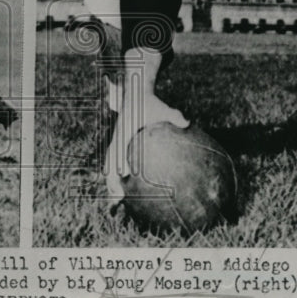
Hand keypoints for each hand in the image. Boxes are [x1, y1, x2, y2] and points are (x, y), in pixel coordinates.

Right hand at [104, 47, 188, 207]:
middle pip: (110, 163)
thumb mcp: (161, 107)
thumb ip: (173, 115)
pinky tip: (126, 192)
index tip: (124, 176)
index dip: (119, 163)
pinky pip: (115, 164)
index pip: (119, 150)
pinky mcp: (119, 146)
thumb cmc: (150, 102)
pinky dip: (116, 178)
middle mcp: (117, 139)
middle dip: (110, 181)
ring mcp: (116, 143)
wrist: (136, 94)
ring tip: (116, 203)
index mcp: (124, 131)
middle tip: (116, 200)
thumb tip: (187, 122)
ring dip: (111, 184)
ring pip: (110, 167)